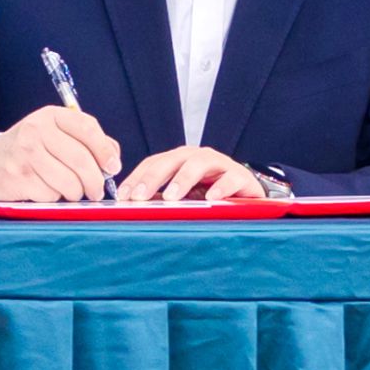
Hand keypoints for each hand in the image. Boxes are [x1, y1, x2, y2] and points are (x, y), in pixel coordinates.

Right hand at [0, 102, 122, 204]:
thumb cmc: (30, 149)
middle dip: (95, 181)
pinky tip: (46, 190)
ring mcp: (25, 154)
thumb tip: (113, 158)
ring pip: (69, 182)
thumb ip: (86, 141)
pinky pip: (50, 194)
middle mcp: (37, 130)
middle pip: (81, 160)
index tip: (113, 167)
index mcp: (51, 116)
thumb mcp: (55, 134)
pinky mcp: (18, 177)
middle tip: (97, 191)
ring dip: (75, 193)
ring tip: (71, 192)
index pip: (87, 128)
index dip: (105, 150)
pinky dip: (54, 198)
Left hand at [115, 145, 273, 204]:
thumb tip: (132, 212)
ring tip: (171, 197)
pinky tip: (211, 198)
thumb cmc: (208, 196)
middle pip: (171, 160)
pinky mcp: (240, 176)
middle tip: (139, 197)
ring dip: (182, 179)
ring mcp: (219, 164)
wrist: (246, 194)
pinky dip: (221, 187)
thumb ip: (160, 200)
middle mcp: (196, 157)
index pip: (153, 163)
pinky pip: (230, 178)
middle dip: (153, 178)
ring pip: (199, 163)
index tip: (123, 196)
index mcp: (179, 160)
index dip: (136, 178)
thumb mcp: (182, 197)